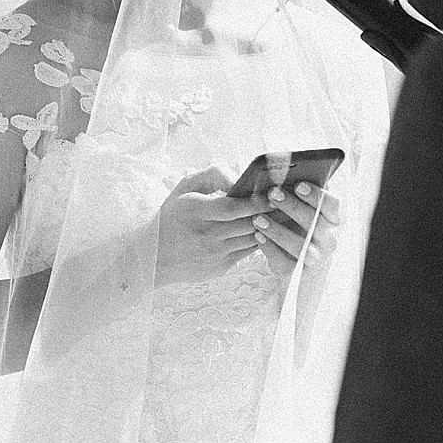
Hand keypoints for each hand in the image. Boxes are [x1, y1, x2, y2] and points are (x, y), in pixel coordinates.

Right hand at [155, 165, 273, 286]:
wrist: (155, 257)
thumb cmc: (172, 217)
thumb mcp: (183, 188)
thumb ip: (211, 175)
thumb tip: (237, 178)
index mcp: (195, 212)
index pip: (231, 208)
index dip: (255, 201)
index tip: (271, 193)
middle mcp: (206, 234)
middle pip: (247, 223)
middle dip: (270, 212)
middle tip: (288, 201)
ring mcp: (215, 253)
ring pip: (252, 238)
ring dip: (270, 227)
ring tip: (285, 214)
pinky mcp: (221, 267)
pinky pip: (248, 252)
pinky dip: (262, 240)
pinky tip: (271, 230)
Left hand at [252, 180, 342, 279]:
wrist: (302, 269)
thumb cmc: (300, 228)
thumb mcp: (305, 212)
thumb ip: (301, 195)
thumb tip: (283, 173)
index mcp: (335, 220)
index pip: (334, 205)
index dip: (318, 195)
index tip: (299, 184)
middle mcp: (330, 240)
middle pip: (315, 222)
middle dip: (292, 206)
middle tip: (272, 193)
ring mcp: (317, 259)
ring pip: (300, 246)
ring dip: (278, 230)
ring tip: (258, 219)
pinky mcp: (300, 274)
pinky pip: (285, 262)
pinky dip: (270, 248)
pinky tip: (257, 236)